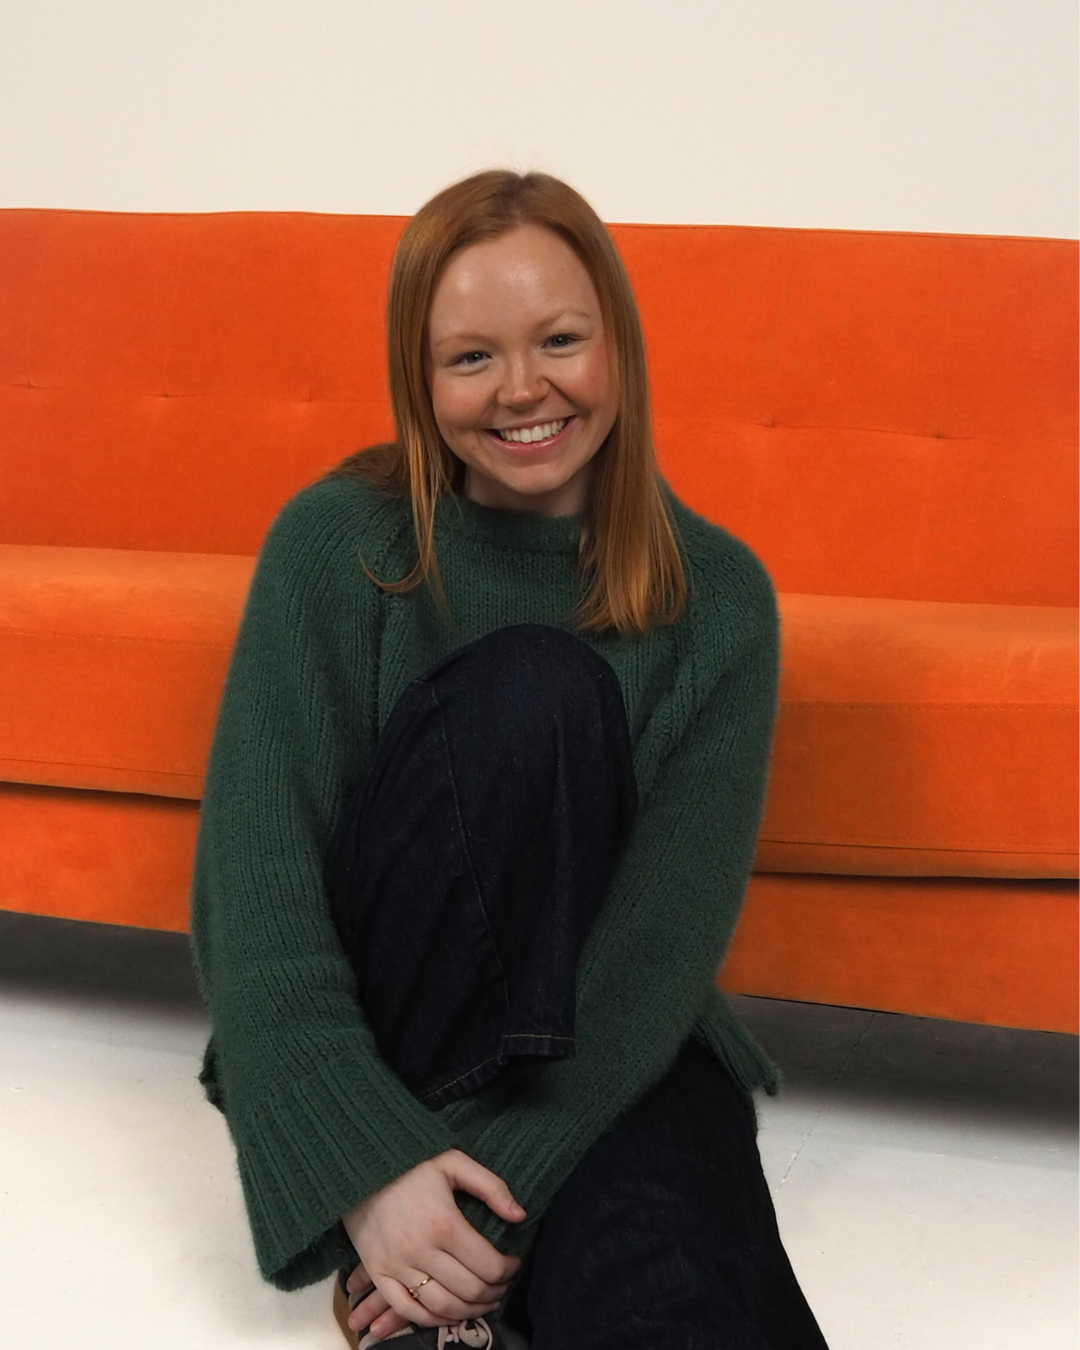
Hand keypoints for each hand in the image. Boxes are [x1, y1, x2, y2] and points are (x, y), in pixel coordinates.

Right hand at [342, 1149, 525, 1339]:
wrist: (360, 1168)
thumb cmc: (412, 1165)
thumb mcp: (454, 1161)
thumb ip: (491, 1187)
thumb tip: (520, 1216)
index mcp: (444, 1222)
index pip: (488, 1265)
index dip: (509, 1270)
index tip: (514, 1263)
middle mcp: (420, 1250)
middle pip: (469, 1290)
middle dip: (494, 1292)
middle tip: (503, 1284)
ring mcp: (397, 1266)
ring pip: (442, 1306)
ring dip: (469, 1311)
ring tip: (483, 1301)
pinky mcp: (378, 1273)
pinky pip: (408, 1311)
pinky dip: (433, 1319)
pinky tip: (450, 1312)